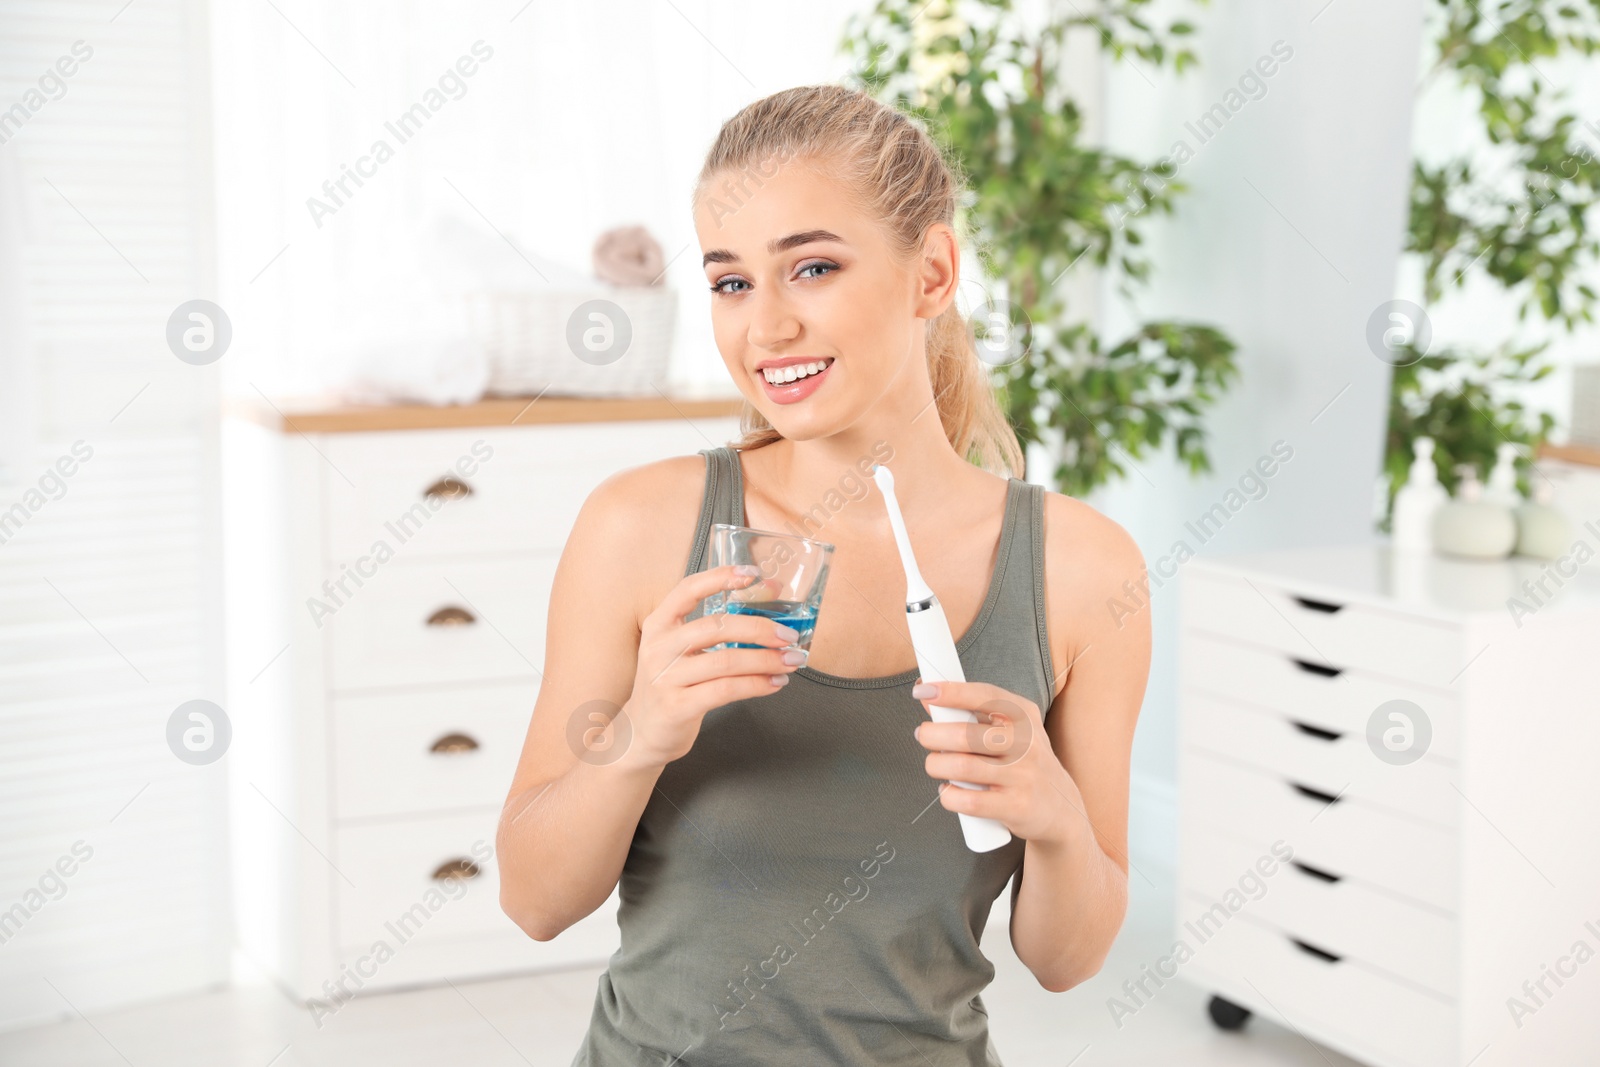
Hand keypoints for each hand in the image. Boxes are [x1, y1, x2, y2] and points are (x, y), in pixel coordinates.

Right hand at [616, 564, 805, 770]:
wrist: (641, 733)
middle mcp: (658, 647)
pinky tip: (775, 683)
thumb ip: (717, 628)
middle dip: (759, 628)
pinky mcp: (677, 707)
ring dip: (766, 660)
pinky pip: (725, 690)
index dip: (719, 577)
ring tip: (791, 661)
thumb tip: (769, 594)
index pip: (687, 589)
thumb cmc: (672, 685)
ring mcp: (665, 678)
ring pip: (726, 661)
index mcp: (659, 625)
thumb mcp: (683, 651)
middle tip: (789, 635)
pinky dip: (757, 685)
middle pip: (716, 626)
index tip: (752, 573)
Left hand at [910, 679, 1086, 846]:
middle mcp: (1027, 743)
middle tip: (924, 735)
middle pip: (965, 734)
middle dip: (932, 734)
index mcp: (1024, 716)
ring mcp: (1024, 776)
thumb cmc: (1023, 763)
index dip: (951, 692)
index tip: (923, 690)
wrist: (1061, 809)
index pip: (985, 696)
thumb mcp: (1008, 731)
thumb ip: (970, 713)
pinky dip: (948, 795)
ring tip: (934, 765)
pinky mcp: (1017, 807)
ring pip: (961, 767)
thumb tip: (927, 693)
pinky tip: (949, 791)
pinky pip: (968, 801)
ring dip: (935, 765)